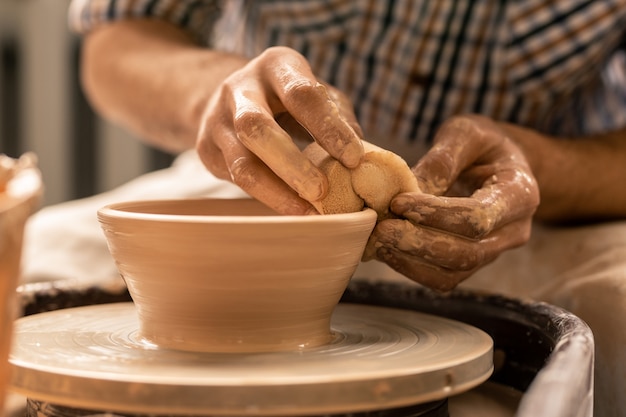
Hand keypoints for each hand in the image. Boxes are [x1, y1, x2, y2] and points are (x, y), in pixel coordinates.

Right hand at [195, 46, 363, 213]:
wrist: (231, 96)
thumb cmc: (288, 98)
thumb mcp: (316, 93)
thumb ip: (338, 117)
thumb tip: (362, 156)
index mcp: (275, 66)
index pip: (301, 95)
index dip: (328, 128)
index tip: (354, 159)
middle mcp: (239, 88)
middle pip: (256, 127)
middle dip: (292, 164)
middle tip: (322, 191)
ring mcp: (217, 120)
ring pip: (241, 163)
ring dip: (276, 192)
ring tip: (308, 213)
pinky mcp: (206, 150)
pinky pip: (236, 180)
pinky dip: (268, 199)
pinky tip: (293, 210)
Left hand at [365, 115, 539, 290]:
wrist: (499, 164)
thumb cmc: (483, 144)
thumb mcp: (467, 134)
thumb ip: (443, 158)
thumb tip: (411, 189)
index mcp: (520, 194)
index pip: (478, 217)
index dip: (435, 214)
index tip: (398, 202)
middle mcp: (514, 231)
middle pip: (467, 253)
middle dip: (419, 243)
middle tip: (381, 229)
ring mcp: (495, 251)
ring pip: (454, 272)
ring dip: (411, 261)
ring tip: (377, 241)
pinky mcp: (473, 262)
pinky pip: (444, 278)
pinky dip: (412, 268)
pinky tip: (386, 250)